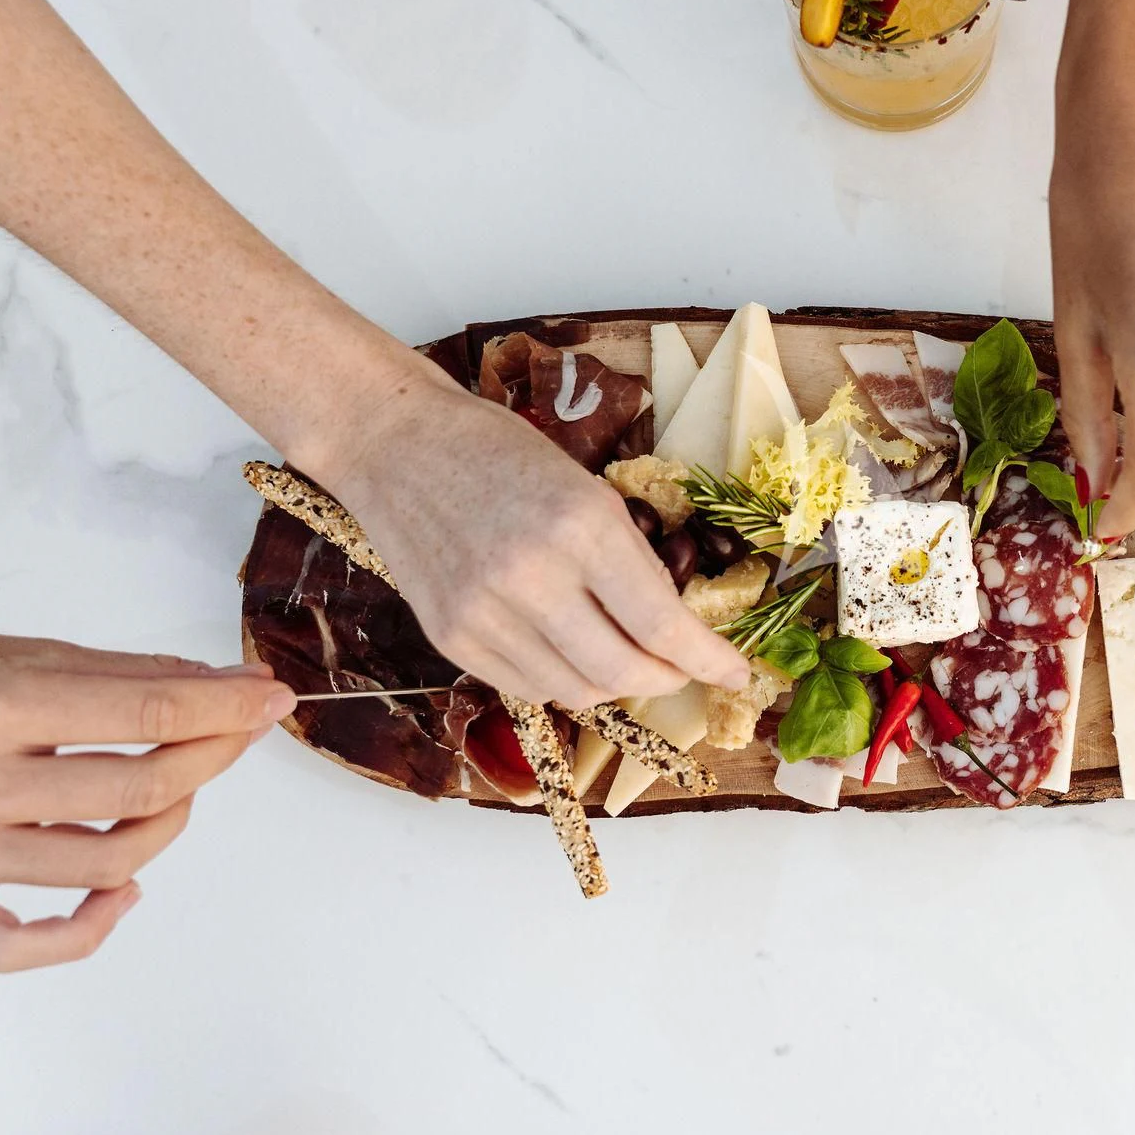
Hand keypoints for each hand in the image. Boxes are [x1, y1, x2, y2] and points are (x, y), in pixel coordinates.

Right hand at [0, 626, 291, 970]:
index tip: (269, 699)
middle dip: (212, 757)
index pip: (148, 712)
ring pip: (103, 866)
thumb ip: (120, 676)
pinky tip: (122, 889)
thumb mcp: (14, 651)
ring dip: (166, 827)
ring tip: (172, 794)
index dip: (226, 707)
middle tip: (235, 735)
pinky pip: (20, 947)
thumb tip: (220, 686)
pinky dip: (89, 926)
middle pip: (138, 790)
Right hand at [316, 369, 749, 708]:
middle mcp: (532, 577)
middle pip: (623, 671)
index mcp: (581, 526)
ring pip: (576, 689)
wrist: (398, 445)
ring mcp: (485, 613)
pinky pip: (526, 686)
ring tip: (627, 659)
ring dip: (615, 684)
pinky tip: (572, 653)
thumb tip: (671, 627)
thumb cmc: (501, 453)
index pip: (662, 622)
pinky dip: (563, 680)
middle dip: (666, 678)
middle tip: (681, 668)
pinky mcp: (451, 636)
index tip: (736, 671)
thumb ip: (628, 558)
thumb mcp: (587, 487)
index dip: (708, 658)